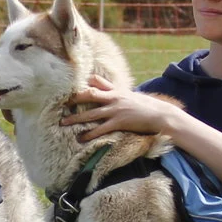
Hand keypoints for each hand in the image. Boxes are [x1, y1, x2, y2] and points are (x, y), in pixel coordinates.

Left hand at [62, 75, 176, 143]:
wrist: (161, 115)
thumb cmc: (145, 106)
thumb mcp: (130, 95)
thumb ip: (116, 91)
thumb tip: (105, 89)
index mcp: (117, 91)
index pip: (97, 83)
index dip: (83, 85)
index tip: (69, 88)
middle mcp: (114, 98)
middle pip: (90, 95)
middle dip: (74, 99)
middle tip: (60, 104)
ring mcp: (116, 110)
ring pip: (91, 113)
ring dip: (76, 118)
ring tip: (63, 123)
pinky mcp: (120, 122)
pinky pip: (101, 129)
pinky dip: (90, 133)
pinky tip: (81, 138)